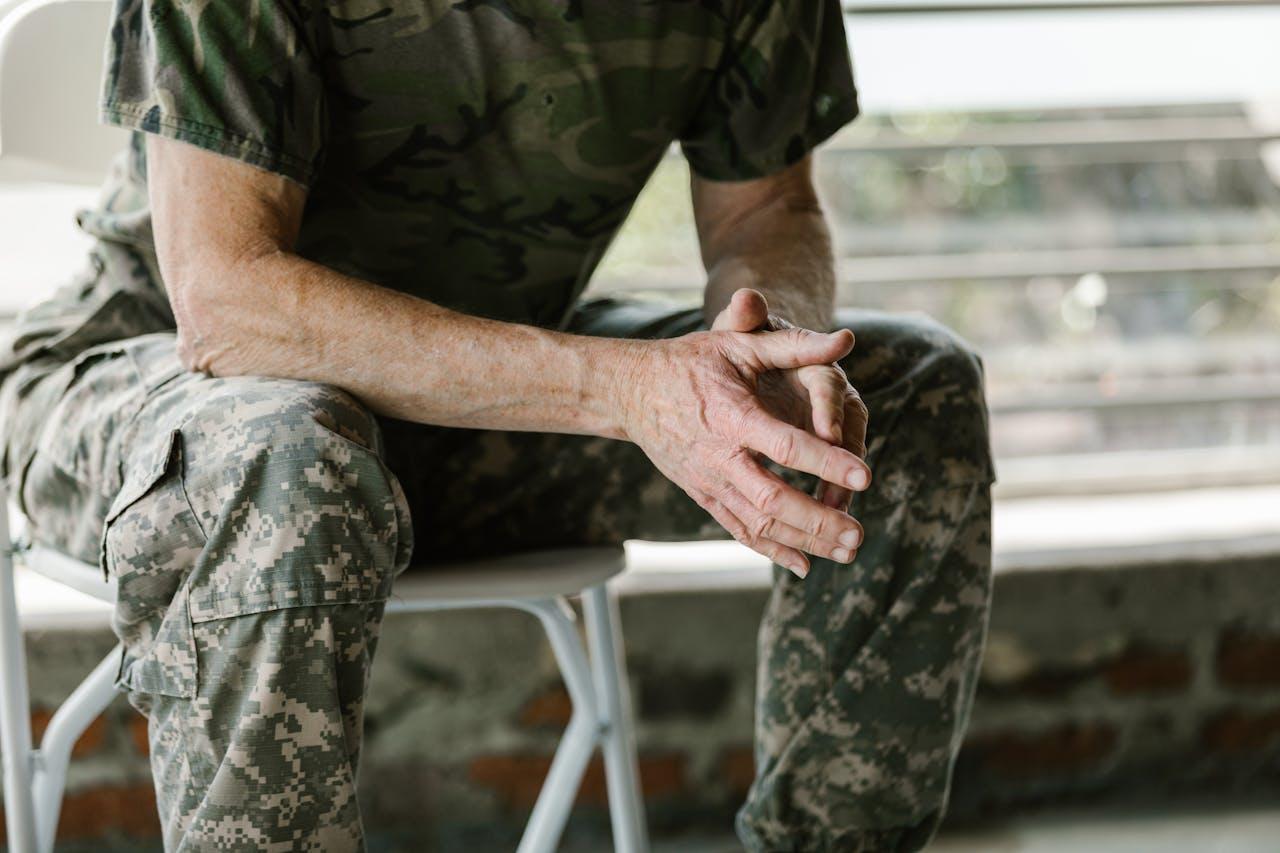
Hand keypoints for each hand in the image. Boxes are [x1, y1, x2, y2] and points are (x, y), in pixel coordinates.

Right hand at [613, 323, 870, 576]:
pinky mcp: (703, 496)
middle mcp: (719, 457)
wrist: (631, 391)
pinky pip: (739, 530)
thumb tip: (846, 340)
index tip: (865, 476)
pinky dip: (772, 551)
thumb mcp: (738, 345)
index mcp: (733, 416)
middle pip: (772, 500)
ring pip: (758, 524)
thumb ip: (793, 344)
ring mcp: (709, 482)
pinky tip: (805, 565)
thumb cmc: (690, 362)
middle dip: (818, 521)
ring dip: (804, 541)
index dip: (825, 462)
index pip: (784, 445)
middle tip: (859, 535)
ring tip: (848, 551)